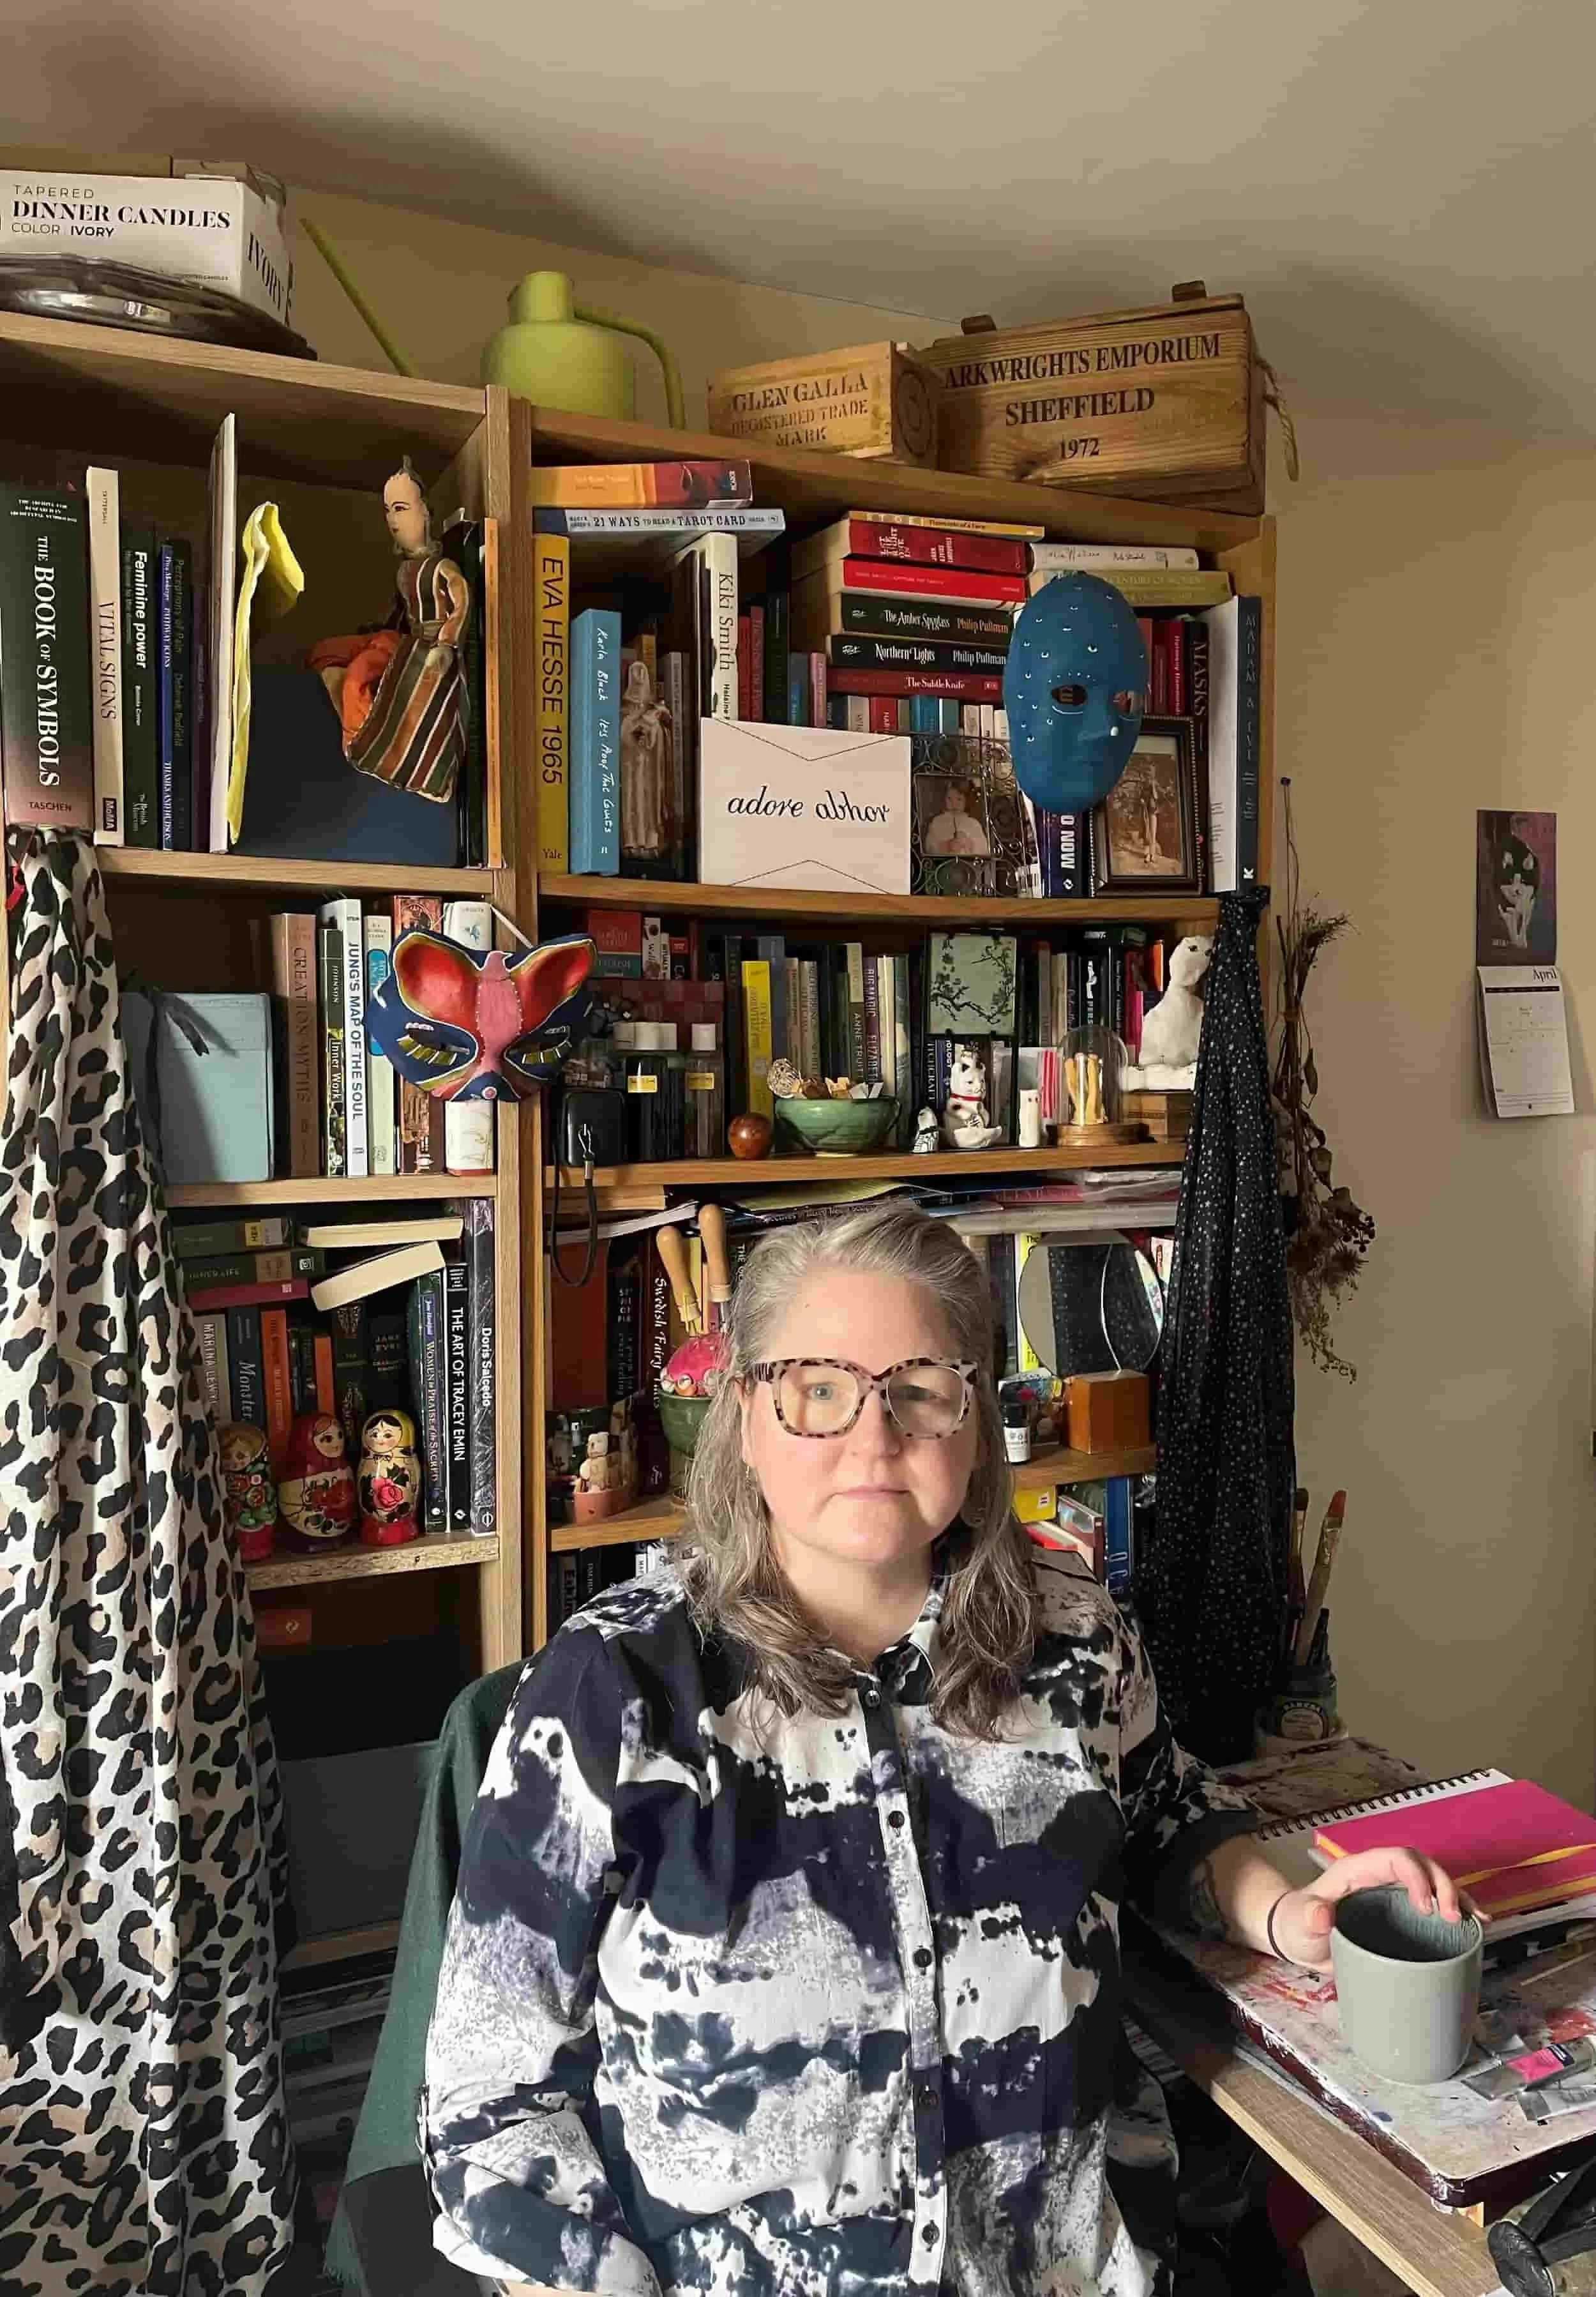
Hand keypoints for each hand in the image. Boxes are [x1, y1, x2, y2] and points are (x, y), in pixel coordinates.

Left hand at [1267, 1847, 1471, 1968]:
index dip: (1415, 1876)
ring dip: (1456, 1895)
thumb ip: (1307, 1918)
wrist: (1298, 1936)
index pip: (1394, 1859)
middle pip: (1420, 1865)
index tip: (1426, 1909)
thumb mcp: (1298, 1923)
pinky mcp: (1401, 1912)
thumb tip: (1322, 1914)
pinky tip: (1475, 1923)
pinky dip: (1457, 1909)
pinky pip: (1434, 1902)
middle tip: (1452, 1918)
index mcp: (1357, 1871)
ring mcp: (1392, 1892)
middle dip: (1442, 1885)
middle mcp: (1379, 1875)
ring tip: (1475, 1920)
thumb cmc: (1297, 1924)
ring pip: (1432, 1880)